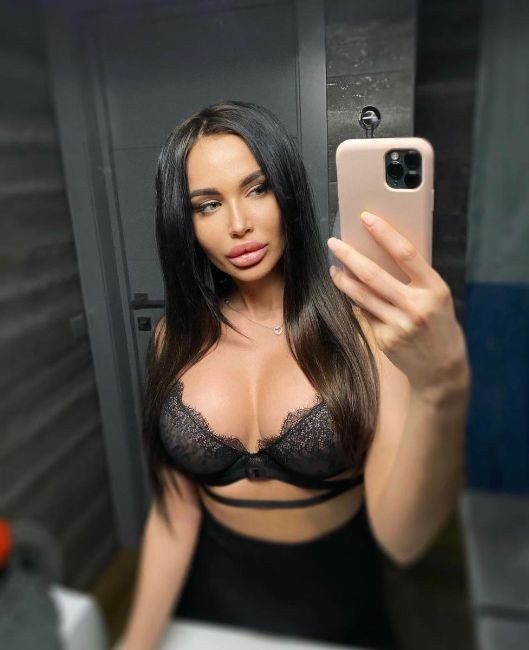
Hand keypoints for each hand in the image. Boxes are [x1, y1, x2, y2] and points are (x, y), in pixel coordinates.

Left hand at [327, 211, 469, 396]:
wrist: (442, 368)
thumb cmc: (439, 324)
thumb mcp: (437, 297)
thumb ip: (414, 277)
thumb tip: (380, 251)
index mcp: (434, 289)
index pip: (406, 253)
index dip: (384, 233)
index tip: (366, 218)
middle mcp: (416, 306)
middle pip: (374, 275)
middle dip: (349, 256)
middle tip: (333, 243)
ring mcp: (398, 325)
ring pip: (361, 295)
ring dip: (343, 279)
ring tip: (334, 268)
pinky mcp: (384, 340)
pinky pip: (364, 313)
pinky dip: (355, 301)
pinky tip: (351, 293)